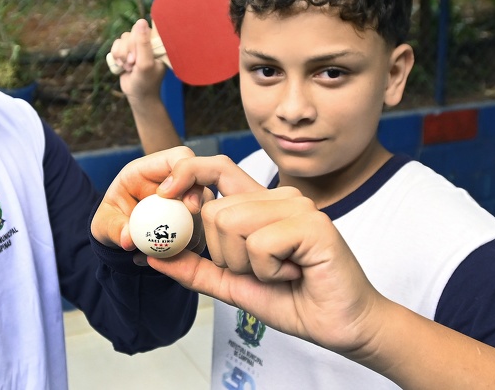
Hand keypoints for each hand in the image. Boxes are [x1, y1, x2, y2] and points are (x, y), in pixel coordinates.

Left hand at [91, 146, 206, 259]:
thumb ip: (114, 229)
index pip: (178, 158)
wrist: (119, 240)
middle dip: (199, 199)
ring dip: (195, 229)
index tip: (173, 197)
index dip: (185, 172)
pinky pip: (203, 230)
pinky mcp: (192, 221)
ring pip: (205, 206)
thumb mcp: (103, 225)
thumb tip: (128, 239)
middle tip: (191, 218)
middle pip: (200, 180)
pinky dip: (193, 245)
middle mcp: (172, 182)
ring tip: (171, 251)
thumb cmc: (109, 223)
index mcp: (149, 170)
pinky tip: (177, 260)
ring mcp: (184, 200)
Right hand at [109, 18, 164, 100]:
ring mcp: (136, 46)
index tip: (138, 55)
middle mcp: (147, 42)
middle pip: (132, 32)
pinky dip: (116, 55)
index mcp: (157, 43)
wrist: (138, 96)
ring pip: (122, 38)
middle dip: (128, 50)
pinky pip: (116, 44)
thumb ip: (143, 43)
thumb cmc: (146, 82)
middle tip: (133, 63)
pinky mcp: (125, 51)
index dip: (138, 40)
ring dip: (122, 54)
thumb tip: (140, 21)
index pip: (146, 28)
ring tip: (128, 67)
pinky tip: (122, 65)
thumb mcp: (145, 63)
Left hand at [148, 155, 384, 356]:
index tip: (164, 194)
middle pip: (214, 211)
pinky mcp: (312, 224)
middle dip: (225, 254)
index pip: (217, 168)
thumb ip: (195, 268)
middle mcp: (280, 197)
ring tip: (280, 272)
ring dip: (247, 265)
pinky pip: (259, 243)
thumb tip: (152, 255)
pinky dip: (269, 270)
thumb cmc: (295, 301)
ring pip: (231, 224)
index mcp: (261, 204)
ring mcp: (298, 206)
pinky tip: (295, 273)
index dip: (187, 174)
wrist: (342, 326)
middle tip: (261, 270)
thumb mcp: (233, 285)